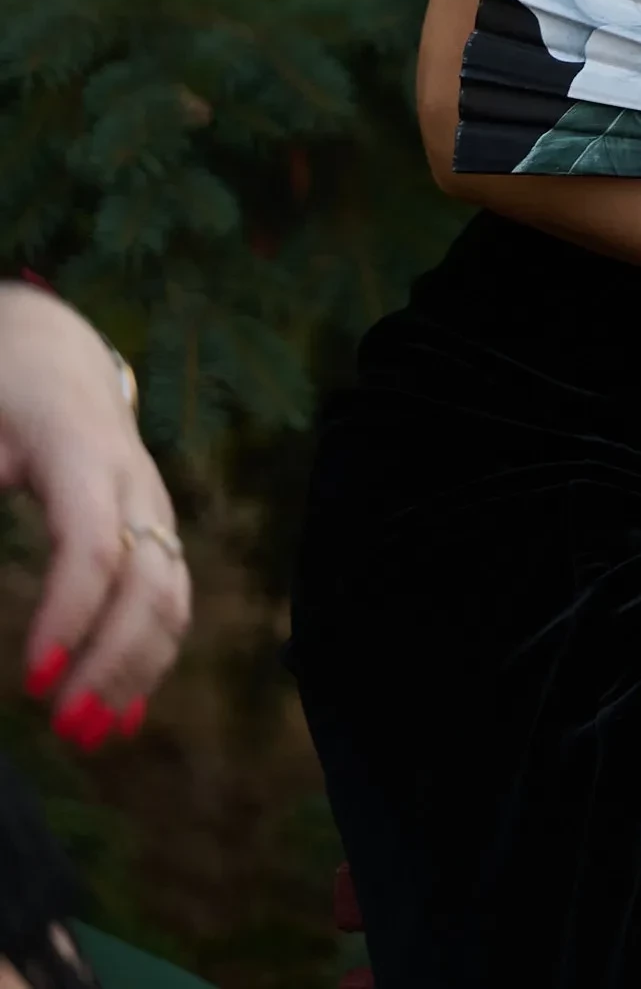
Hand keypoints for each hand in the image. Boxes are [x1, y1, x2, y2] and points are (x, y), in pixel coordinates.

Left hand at [0, 287, 187, 744]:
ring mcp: (156, 508)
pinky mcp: (156, 530)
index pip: (95, 547)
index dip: (70, 615)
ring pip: (171, 597)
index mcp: (88, 456)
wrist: (55, 357)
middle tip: (64, 727)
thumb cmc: (3, 389)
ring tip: (92, 735)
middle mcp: (139, 487)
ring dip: (137, 671)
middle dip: (114, 661)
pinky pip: (170, 599)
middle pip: (151, 582)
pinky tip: (124, 711)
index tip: (34, 682)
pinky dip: (152, 659)